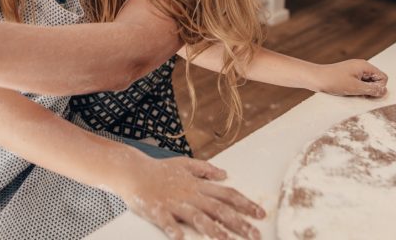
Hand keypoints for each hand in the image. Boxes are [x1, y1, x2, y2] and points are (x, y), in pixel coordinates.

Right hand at [118, 153, 264, 239]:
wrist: (134, 170)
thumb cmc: (160, 169)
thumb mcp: (185, 164)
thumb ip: (205, 169)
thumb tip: (225, 174)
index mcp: (197, 184)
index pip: (226, 194)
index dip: (245, 203)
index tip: (260, 213)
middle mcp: (190, 194)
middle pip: (218, 209)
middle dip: (239, 222)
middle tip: (255, 235)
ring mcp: (174, 202)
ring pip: (197, 217)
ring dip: (213, 229)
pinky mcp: (157, 210)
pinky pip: (166, 222)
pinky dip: (173, 229)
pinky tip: (180, 238)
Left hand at [313, 59, 387, 96]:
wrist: (314, 78)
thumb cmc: (333, 81)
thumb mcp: (355, 87)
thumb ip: (372, 90)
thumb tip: (385, 91)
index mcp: (364, 66)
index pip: (383, 78)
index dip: (379, 88)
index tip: (367, 93)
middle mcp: (360, 67)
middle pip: (376, 81)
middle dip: (371, 90)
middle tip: (359, 94)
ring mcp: (354, 71)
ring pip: (367, 84)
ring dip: (363, 91)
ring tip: (352, 93)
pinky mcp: (348, 76)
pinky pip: (359, 85)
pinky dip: (356, 90)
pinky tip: (348, 93)